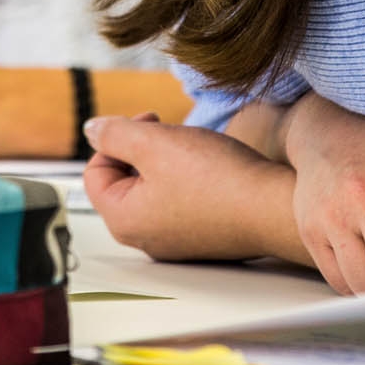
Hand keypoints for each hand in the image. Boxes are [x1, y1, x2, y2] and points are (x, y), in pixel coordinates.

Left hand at [82, 114, 295, 261]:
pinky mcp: (199, 238)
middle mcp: (144, 239)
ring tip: (193, 150)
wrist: (273, 207)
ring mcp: (173, 242)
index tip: (150, 122)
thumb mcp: (155, 142)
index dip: (116, 139)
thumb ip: (114, 133)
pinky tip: (210, 170)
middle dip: (142, 150)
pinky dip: (186, 180)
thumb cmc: (217, 178)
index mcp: (124, 220)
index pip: (94, 172)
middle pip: (122, 182)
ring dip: (165, 162)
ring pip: (151, 190)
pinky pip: (177, 203)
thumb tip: (92, 130)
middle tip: (170, 134)